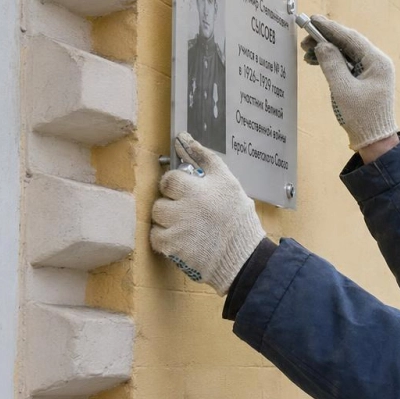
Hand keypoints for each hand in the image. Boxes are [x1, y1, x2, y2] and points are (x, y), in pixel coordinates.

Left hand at [150, 134, 266, 294]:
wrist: (244, 260)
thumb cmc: (240, 223)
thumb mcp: (232, 186)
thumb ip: (208, 162)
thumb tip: (186, 138)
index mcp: (209, 185)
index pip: (177, 172)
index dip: (177, 181)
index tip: (183, 189)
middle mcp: (194, 200)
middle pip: (165, 188)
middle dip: (171, 197)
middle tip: (184, 208)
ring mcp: (181, 223)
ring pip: (157, 211)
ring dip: (166, 217)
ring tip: (183, 225)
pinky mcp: (174, 244)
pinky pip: (155, 235)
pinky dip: (164, 238)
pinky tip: (179, 239)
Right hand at [301, 16, 397, 150]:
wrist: (374, 140)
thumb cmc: (362, 116)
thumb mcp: (343, 89)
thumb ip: (332, 64)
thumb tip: (322, 45)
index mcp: (378, 62)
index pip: (351, 38)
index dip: (331, 28)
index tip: (313, 20)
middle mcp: (377, 63)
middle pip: (349, 43)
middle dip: (326, 39)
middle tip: (304, 37)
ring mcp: (372, 71)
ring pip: (346, 53)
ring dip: (327, 50)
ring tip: (306, 51)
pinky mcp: (365, 79)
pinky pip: (347, 63)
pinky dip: (331, 61)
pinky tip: (316, 60)